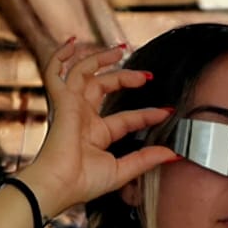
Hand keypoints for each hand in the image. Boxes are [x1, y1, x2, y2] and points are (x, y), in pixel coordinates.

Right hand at [27, 37, 178, 207]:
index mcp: (96, 134)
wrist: (61, 184)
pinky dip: (59, 56)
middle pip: (104, 87)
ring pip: (84, 73)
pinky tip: (70, 43)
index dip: (147, 115)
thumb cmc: (83, 183)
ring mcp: (71, 107)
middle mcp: (83, 118)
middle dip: (125, 77)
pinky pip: (53, 73)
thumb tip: (173, 155)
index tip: (167, 112)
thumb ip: (147, 159)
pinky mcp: (61, 101)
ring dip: (100, 58)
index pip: (126, 118)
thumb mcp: (123, 170)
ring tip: (121, 49)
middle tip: (147, 76)